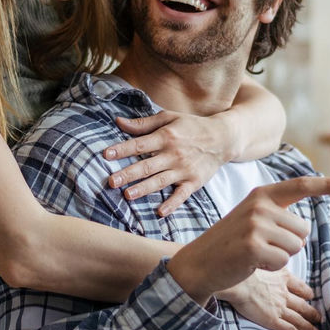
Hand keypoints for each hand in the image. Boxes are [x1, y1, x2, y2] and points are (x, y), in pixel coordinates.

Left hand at [103, 111, 230, 216]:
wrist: (223, 138)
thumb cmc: (192, 126)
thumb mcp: (168, 118)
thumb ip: (143, 123)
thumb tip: (118, 122)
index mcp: (166, 136)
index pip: (139, 144)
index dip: (122, 149)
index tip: (106, 155)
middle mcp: (173, 154)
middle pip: (147, 166)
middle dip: (128, 174)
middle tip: (111, 181)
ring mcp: (184, 170)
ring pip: (160, 181)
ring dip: (144, 189)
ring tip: (128, 195)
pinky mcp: (194, 182)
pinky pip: (181, 195)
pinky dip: (172, 204)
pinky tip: (160, 212)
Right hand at [167, 176, 329, 306]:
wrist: (199, 262)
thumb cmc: (230, 244)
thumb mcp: (250, 219)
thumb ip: (275, 215)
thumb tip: (303, 228)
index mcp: (262, 195)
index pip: (301, 186)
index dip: (328, 185)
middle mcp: (260, 206)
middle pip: (303, 230)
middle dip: (289, 244)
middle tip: (260, 246)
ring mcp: (256, 225)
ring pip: (296, 247)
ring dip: (280, 257)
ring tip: (255, 254)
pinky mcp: (253, 246)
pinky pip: (284, 262)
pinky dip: (272, 267)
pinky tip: (252, 263)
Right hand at [222, 267, 320, 329]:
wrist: (238, 283)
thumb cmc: (244, 271)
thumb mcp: (262, 259)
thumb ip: (270, 261)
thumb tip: (273, 255)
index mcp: (283, 278)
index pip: (300, 287)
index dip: (307, 292)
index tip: (310, 296)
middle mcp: (284, 294)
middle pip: (302, 305)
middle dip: (312, 312)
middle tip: (318, 318)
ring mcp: (279, 308)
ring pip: (299, 319)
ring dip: (309, 327)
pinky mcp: (272, 320)